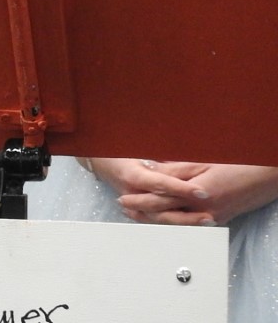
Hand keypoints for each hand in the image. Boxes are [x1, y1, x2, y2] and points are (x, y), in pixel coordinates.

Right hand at [88, 158, 211, 221]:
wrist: (101, 161)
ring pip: (159, 219)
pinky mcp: (136, 211)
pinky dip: (173, 225)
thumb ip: (162, 158)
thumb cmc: (120, 151)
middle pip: (161, 209)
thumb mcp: (139, 149)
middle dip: (187, 214)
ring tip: (206, 223)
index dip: (182, 189)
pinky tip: (191, 228)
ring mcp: (132, 205)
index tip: (203, 192)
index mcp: (132, 175)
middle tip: (210, 215)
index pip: (160, 184)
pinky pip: (155, 221)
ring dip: (184, 223)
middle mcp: (131, 193)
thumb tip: (188, 161)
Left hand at [117, 163, 277, 226]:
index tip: (124, 198)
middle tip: (124, 207)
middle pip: (165, 214)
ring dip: (155, 219)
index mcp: (197, 193)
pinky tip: (163, 218)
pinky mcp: (219, 219)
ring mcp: (213, 217)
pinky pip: (190, 225)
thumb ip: (177, 170)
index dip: (140, 199)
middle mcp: (204, 210)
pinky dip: (173, 222)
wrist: (266, 177)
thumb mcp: (202, 162)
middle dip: (142, 212)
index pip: (161, 199)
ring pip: (177, 223)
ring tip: (136, 215)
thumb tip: (154, 171)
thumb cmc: (236, 164)